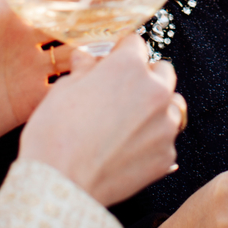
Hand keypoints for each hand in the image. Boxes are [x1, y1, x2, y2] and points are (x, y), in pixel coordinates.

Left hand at [0, 0, 100, 164]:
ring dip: (101, 42)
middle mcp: (21, 39)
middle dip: (101, 4)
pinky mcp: (31, 102)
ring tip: (132, 35)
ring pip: (75, 50)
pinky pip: (68, 89)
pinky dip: (89, 82)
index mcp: (1, 17)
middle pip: (68, 16)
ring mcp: (29, 71)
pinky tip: (111, 78)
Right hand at [19, 34, 183, 206]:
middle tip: (121, 93)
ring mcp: (165, 125)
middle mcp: (155, 91)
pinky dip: (152, 141)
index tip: (113, 62)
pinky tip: (128, 149)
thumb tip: (88, 58)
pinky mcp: (167, 154)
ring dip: (156, 108)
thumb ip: (85, 70)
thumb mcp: (63, 90)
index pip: (136, 44)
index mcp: (128, 67)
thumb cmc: (55, 134)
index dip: (121, 52)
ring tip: (129, 123)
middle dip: (145, 77)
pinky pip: (166, 139)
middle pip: (163, 71)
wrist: (60, 183)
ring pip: (172, 106)